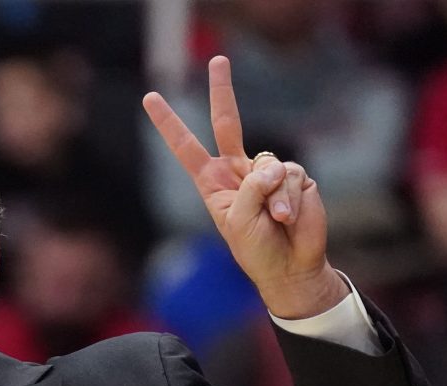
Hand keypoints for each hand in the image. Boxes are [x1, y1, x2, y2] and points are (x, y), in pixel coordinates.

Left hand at [143, 56, 347, 319]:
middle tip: (217, 59)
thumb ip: (251, 187)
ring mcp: (268, 172)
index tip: (150, 98)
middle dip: (223, 90)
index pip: (186, 147)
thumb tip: (273, 165)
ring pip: (269, 164)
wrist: (290, 266)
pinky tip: (288, 218)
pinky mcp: (296, 177)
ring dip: (273, 196)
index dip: (169, 123)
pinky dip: (289, 200)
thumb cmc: (256, 249)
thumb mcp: (238, 221)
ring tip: (275, 221)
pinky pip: (291, 176)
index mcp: (213, 182)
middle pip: (227, 122)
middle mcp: (239, 171)